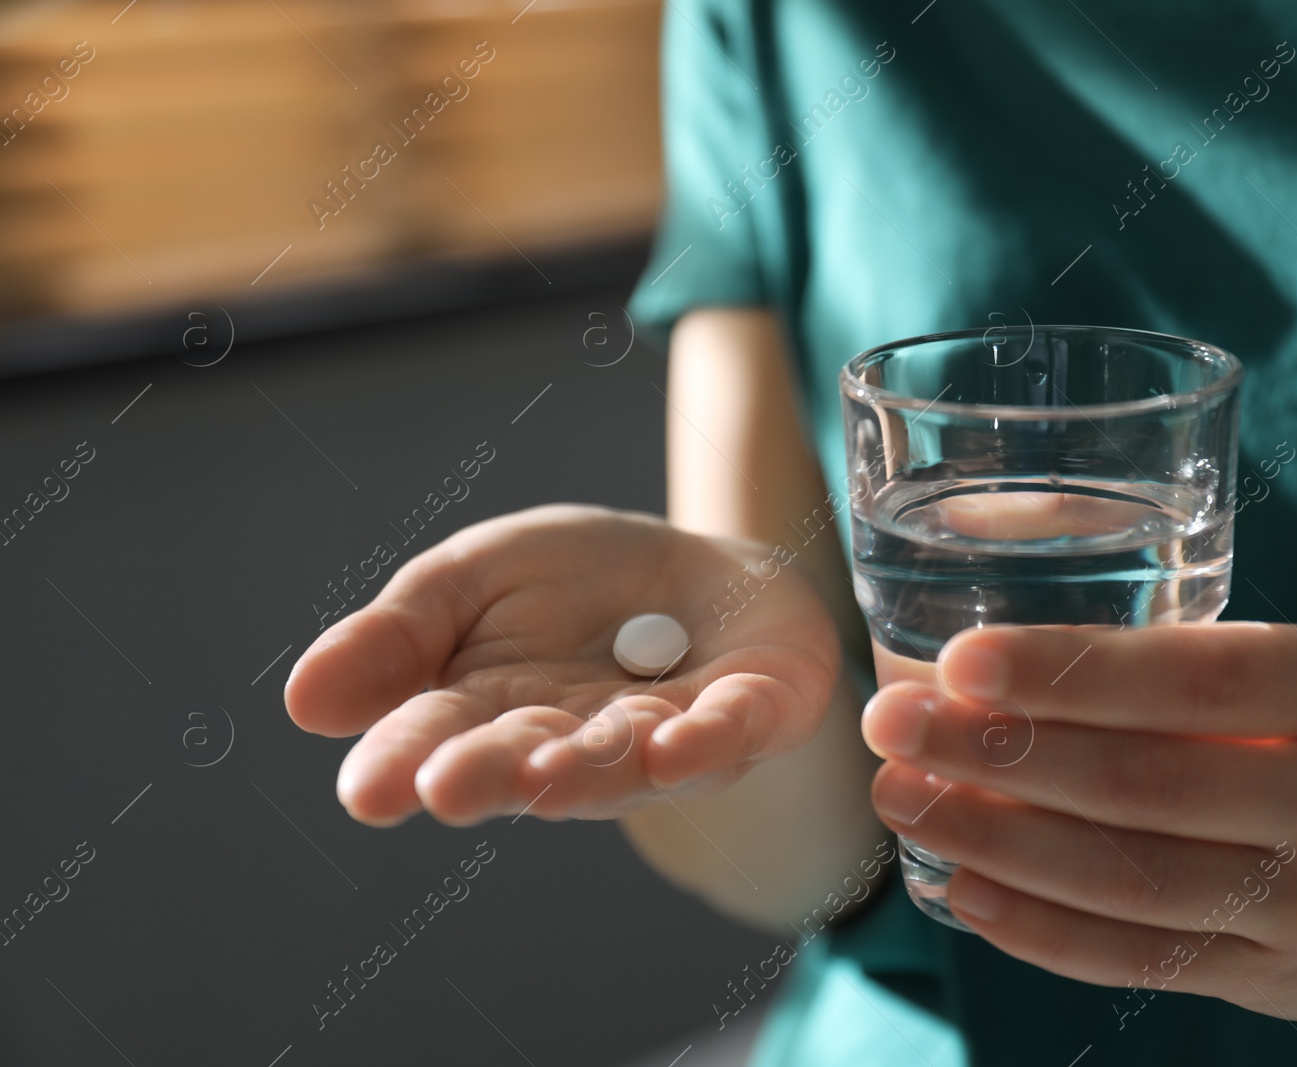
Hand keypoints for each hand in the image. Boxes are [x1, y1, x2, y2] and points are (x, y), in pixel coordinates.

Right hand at [285, 504, 837, 825]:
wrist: (703, 574)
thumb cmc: (577, 586)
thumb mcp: (475, 577)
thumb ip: (401, 634)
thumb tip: (301, 702)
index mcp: (493, 713)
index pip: (437, 739)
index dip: (403, 763)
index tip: (366, 788)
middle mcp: (575, 742)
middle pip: (527, 762)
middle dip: (491, 774)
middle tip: (446, 785)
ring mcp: (665, 739)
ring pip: (625, 762)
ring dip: (592, 769)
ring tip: (551, 770)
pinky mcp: (749, 718)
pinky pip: (728, 735)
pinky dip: (704, 743)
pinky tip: (674, 745)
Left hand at [860, 621, 1296, 1028]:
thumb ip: (1183, 671)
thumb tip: (986, 669)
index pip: (1193, 680)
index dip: (1070, 674)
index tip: (961, 661)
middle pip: (1140, 786)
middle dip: (997, 756)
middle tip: (893, 725)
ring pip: (1126, 881)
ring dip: (993, 841)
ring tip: (904, 800)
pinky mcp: (1278, 982)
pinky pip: (1139, 960)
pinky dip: (1038, 928)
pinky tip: (962, 886)